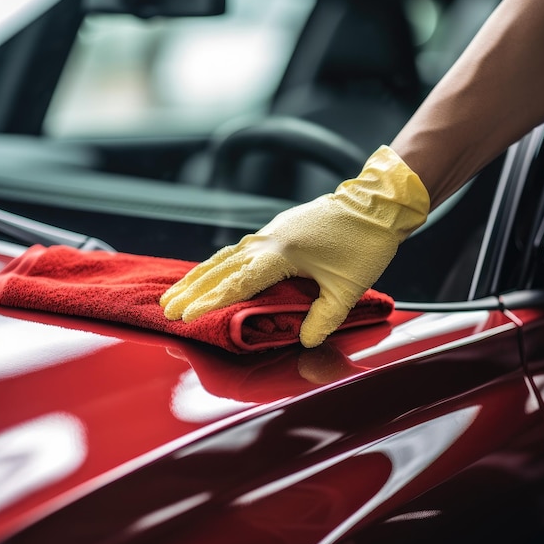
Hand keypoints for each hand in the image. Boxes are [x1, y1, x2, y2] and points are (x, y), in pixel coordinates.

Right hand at [160, 146, 428, 347]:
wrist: (377, 203)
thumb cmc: (365, 242)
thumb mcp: (349, 288)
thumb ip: (325, 317)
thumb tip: (306, 341)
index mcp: (282, 253)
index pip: (237, 283)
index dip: (209, 302)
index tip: (184, 316)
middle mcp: (269, 240)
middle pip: (221, 267)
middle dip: (192, 289)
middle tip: (166, 307)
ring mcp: (272, 231)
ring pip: (226, 255)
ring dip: (200, 274)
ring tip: (177, 291)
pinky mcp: (279, 229)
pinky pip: (240, 248)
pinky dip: (220, 263)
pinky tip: (214, 271)